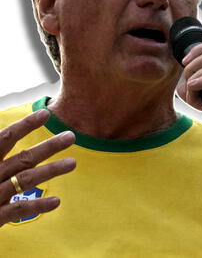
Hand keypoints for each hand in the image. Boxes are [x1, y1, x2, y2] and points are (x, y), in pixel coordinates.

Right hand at [0, 110, 75, 225]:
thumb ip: (0, 152)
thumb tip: (8, 133)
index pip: (5, 138)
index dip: (25, 125)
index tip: (45, 113)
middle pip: (22, 158)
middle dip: (48, 147)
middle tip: (71, 136)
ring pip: (24, 180)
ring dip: (50, 171)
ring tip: (72, 163)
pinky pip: (17, 210)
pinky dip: (37, 205)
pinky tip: (56, 201)